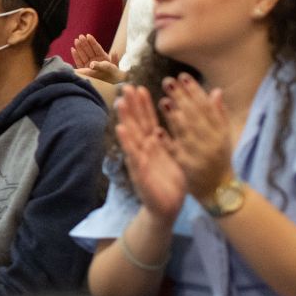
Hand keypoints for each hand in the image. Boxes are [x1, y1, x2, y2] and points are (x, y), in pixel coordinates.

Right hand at [71, 34, 124, 83]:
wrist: (110, 85)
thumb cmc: (114, 76)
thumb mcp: (115, 67)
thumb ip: (114, 60)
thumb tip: (114, 52)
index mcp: (103, 57)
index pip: (97, 48)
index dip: (93, 42)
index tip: (88, 36)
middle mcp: (95, 59)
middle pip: (89, 50)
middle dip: (85, 43)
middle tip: (80, 36)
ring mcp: (89, 64)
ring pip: (83, 54)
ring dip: (79, 47)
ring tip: (76, 40)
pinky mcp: (84, 69)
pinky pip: (79, 61)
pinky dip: (76, 56)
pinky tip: (73, 49)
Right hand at [115, 85, 186, 222]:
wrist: (167, 208)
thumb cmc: (171, 182)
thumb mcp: (175, 157)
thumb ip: (172, 139)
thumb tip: (172, 121)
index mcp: (155, 145)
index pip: (148, 121)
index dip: (144, 105)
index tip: (140, 87)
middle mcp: (144, 150)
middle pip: (137, 124)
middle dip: (131, 106)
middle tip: (126, 87)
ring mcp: (139, 161)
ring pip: (132, 137)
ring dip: (125, 119)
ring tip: (120, 103)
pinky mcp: (139, 173)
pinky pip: (133, 156)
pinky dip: (127, 143)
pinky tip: (122, 130)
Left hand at [158, 74, 232, 203]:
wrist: (219, 189)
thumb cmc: (219, 159)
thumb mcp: (223, 136)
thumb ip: (219, 114)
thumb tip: (216, 91)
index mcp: (219, 131)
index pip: (206, 107)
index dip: (194, 91)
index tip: (183, 77)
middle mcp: (211, 141)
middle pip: (195, 116)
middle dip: (182, 98)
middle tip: (168, 81)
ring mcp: (199, 154)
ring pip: (187, 133)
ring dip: (174, 117)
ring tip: (163, 100)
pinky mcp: (187, 167)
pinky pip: (177, 154)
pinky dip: (168, 143)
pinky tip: (157, 132)